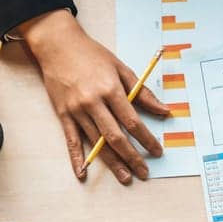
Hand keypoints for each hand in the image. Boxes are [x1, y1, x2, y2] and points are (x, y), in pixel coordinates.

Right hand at [18, 10, 169, 183]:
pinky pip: (71, 140)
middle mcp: (93, 102)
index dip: (146, 139)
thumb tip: (164, 111)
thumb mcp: (121, 68)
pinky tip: (82, 173)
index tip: (157, 151)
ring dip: (112, 162)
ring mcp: (76, 110)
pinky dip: (77, 158)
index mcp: (110, 89)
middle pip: (115, 137)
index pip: (132, 121)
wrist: (58, 45)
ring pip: (97, 142)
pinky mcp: (62, 114)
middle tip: (144, 172)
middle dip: (132, 157)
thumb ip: (142, 92)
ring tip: (125, 177)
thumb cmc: (92, 55)